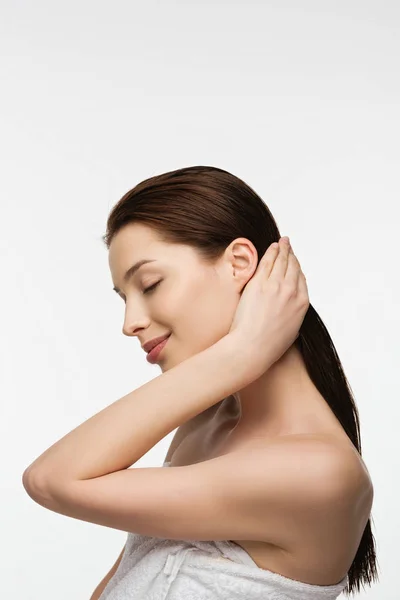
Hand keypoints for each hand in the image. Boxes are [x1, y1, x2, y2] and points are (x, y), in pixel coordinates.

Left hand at [228, 237, 308, 379]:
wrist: (253, 347)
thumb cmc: (269, 344)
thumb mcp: (292, 329)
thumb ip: (294, 314)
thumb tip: (291, 310)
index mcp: (302, 303)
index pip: (301, 278)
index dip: (297, 268)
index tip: (294, 262)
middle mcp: (292, 291)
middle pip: (293, 266)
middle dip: (291, 254)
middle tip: (288, 245)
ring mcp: (276, 286)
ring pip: (282, 261)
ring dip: (282, 249)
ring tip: (282, 242)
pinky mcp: (260, 283)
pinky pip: (268, 262)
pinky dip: (272, 251)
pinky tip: (273, 246)